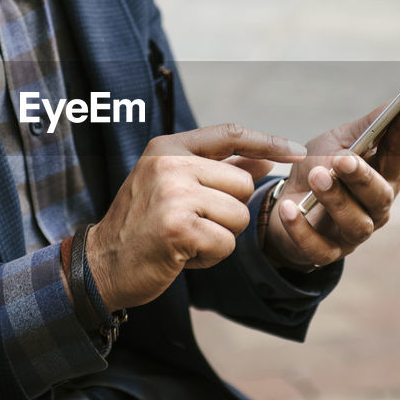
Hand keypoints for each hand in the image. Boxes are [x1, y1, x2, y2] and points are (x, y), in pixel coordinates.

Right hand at [86, 124, 305, 310]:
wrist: (102, 265)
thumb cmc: (143, 226)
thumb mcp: (176, 187)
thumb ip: (220, 170)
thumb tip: (266, 160)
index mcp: (168, 148)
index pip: (230, 133)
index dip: (268, 142)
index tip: (297, 150)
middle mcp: (170, 165)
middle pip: (243, 184)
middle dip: (230, 212)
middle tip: (194, 224)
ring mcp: (173, 195)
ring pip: (238, 216)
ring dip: (220, 237)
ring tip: (186, 240)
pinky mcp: (178, 228)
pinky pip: (226, 243)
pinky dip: (210, 257)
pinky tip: (182, 256)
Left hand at [265, 99, 399, 270]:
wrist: (283, 207)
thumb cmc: (316, 170)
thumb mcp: (335, 143)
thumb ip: (364, 128)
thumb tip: (397, 103)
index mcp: (382, 177)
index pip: (399, 153)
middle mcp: (375, 208)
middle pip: (379, 195)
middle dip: (362, 177)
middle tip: (342, 160)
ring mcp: (353, 234)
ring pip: (355, 223)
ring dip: (336, 200)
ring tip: (316, 177)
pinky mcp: (327, 253)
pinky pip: (318, 246)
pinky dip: (302, 228)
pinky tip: (289, 209)